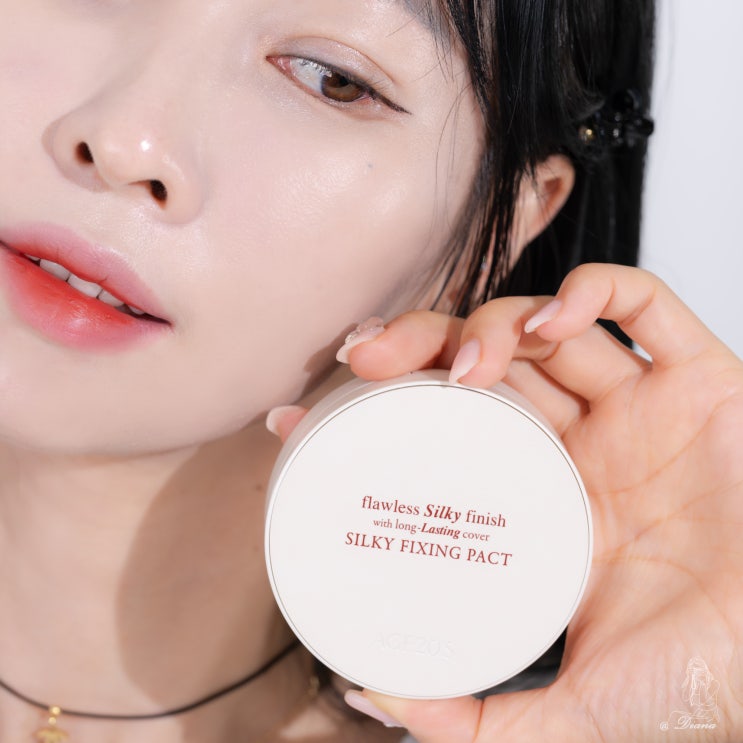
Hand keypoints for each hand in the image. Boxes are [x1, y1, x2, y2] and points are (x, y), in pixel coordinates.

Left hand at [269, 264, 742, 741]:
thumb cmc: (698, 684)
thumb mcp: (563, 715)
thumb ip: (472, 719)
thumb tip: (371, 693)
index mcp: (544, 498)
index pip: (446, 426)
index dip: (377, 405)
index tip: (308, 405)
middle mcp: (585, 442)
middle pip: (486, 361)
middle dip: (421, 345)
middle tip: (368, 359)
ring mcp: (642, 407)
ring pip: (547, 327)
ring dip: (493, 322)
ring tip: (468, 364)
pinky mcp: (705, 380)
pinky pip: (645, 306)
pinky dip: (592, 293)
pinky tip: (552, 320)